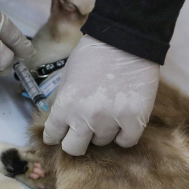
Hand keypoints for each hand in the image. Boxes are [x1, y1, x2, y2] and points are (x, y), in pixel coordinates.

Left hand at [43, 35, 159, 155]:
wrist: (124, 40)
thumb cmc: (92, 54)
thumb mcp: (67, 76)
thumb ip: (63, 101)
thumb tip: (61, 120)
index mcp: (65, 105)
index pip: (52, 135)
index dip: (54, 136)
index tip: (58, 136)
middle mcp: (85, 117)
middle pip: (74, 149)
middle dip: (75, 141)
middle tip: (81, 131)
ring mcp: (111, 120)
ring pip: (101, 143)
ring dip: (101, 132)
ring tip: (106, 113)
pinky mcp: (135, 120)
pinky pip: (126, 142)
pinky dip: (123, 135)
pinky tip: (122, 123)